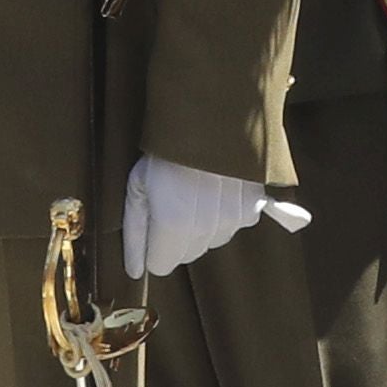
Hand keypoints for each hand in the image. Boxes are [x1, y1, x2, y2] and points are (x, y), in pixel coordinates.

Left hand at [123, 155, 301, 281]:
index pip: (161, 265)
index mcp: (173, 224)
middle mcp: (206, 229)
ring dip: (202, 227)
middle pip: (187, 254)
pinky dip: (225, 214)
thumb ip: (134, 235)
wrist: (213, 116)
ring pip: (211, 241)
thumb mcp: (137, 187)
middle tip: (172, 201)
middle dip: (176, 238)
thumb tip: (135, 271)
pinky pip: (234, 225)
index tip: (153, 223)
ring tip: (196, 191)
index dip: (153, 247)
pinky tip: (218, 189)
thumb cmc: (166, 150)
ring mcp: (232, 219)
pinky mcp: (252, 207)